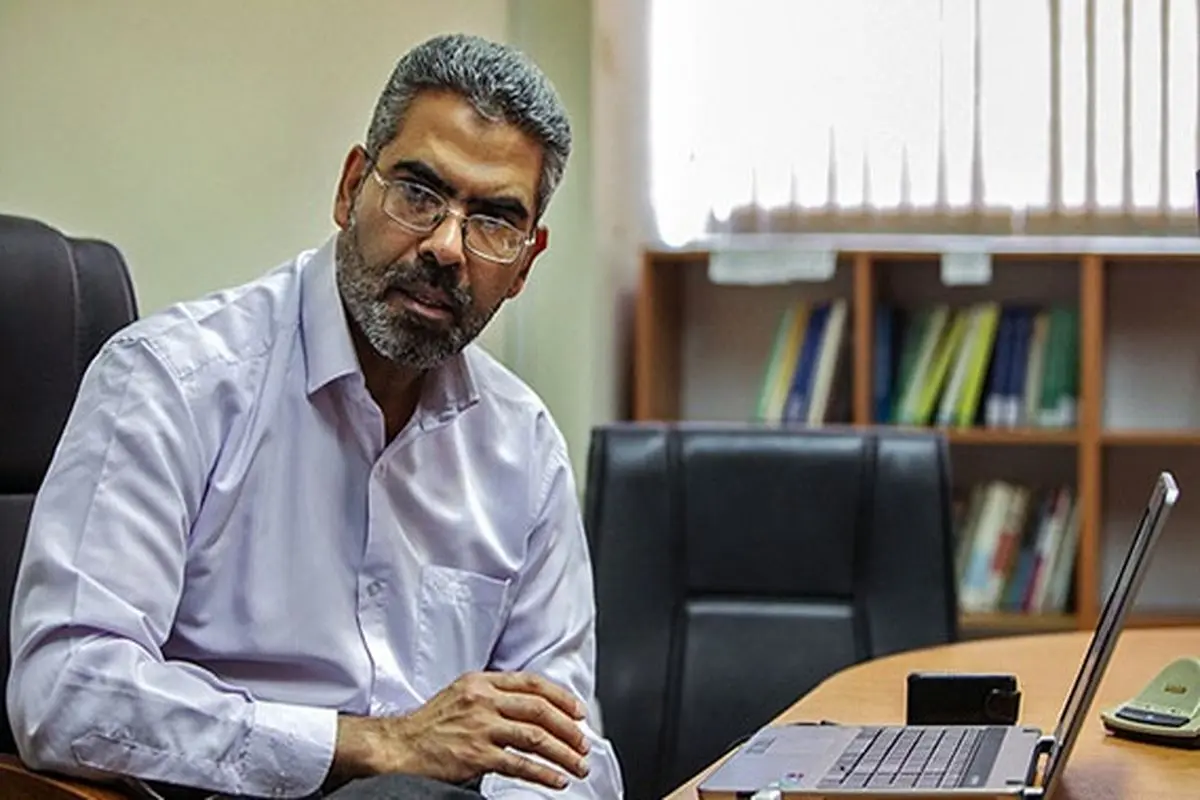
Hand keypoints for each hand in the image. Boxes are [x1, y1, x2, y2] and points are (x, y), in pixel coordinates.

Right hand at [332, 671, 591, 790]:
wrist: (398, 747)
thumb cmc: (429, 725)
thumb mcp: (462, 695)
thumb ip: (494, 696)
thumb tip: (534, 710)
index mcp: (481, 681)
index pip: (532, 683)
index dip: (561, 698)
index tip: (579, 712)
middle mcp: (483, 699)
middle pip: (539, 709)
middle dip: (568, 728)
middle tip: (583, 744)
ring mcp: (480, 727)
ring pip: (535, 736)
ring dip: (562, 753)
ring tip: (577, 766)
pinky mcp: (476, 755)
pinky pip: (519, 764)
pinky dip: (543, 773)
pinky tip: (556, 780)